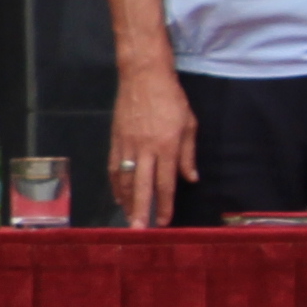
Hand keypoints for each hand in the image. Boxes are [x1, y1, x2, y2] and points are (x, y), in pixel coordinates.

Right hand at [107, 64, 198, 226]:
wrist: (143, 75)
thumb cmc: (171, 98)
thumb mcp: (189, 124)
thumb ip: (189, 154)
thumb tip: (191, 180)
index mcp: (167, 146)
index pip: (166, 183)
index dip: (165, 205)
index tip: (164, 222)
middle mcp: (146, 149)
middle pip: (142, 187)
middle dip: (140, 210)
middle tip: (137, 231)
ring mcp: (128, 144)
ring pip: (126, 180)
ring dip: (127, 201)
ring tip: (128, 218)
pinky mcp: (115, 139)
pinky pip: (115, 167)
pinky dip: (116, 184)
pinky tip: (118, 196)